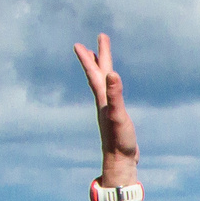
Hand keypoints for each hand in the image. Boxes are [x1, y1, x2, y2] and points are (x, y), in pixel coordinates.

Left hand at [74, 34, 139, 180]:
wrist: (120, 161)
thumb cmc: (119, 140)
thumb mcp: (118, 115)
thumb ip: (115, 95)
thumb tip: (112, 73)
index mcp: (103, 99)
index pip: (94, 74)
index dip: (88, 59)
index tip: (79, 44)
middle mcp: (104, 102)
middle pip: (99, 75)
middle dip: (98, 57)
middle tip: (100, 38)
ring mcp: (109, 110)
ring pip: (103, 85)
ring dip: (102, 70)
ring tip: (101, 61)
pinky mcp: (116, 117)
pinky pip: (111, 95)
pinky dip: (111, 87)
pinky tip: (113, 89)